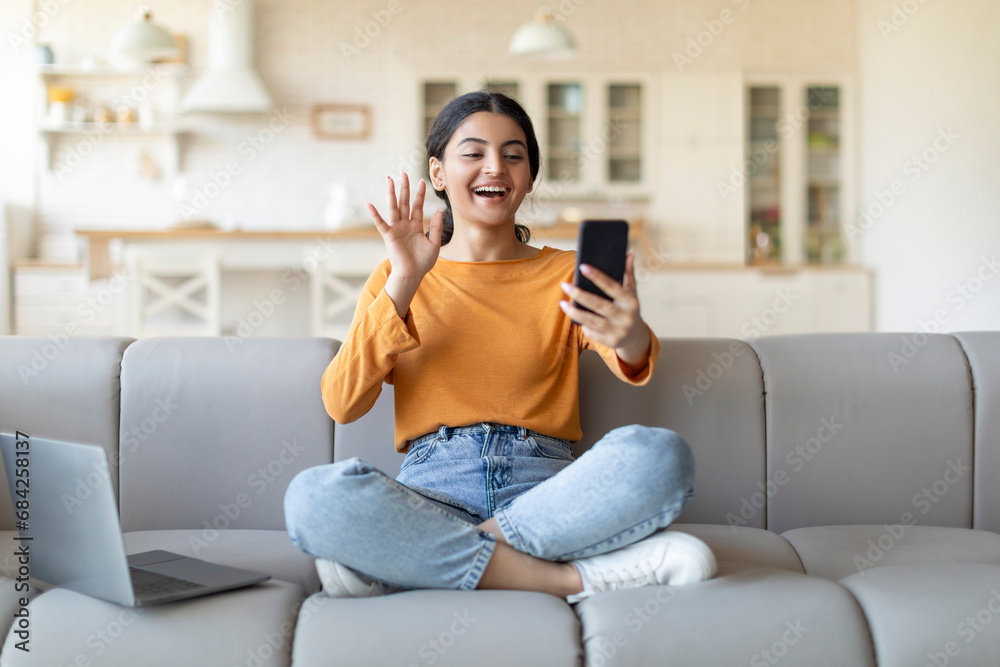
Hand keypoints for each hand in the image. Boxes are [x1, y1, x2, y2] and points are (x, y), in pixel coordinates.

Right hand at [366, 172, 443, 280]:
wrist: (412, 275)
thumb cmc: (423, 262)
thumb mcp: (434, 243)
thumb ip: (437, 227)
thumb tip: (440, 211)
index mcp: (416, 226)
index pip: (418, 206)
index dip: (420, 194)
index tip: (422, 181)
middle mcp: (405, 225)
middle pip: (405, 202)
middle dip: (404, 187)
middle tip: (403, 172)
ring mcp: (396, 229)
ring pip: (394, 207)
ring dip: (391, 193)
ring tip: (389, 179)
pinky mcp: (389, 236)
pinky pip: (381, 223)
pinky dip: (375, 215)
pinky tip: (369, 204)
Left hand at [559, 251, 649, 365]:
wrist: (635, 336)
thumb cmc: (629, 307)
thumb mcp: (631, 291)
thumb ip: (628, 273)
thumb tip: (629, 253)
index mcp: (631, 301)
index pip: (613, 287)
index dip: (597, 276)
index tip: (582, 267)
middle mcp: (626, 317)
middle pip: (600, 305)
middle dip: (581, 295)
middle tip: (564, 285)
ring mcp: (618, 331)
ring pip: (592, 321)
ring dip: (575, 312)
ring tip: (562, 303)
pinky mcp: (611, 343)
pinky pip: (592, 333)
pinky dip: (583, 325)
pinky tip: (574, 316)